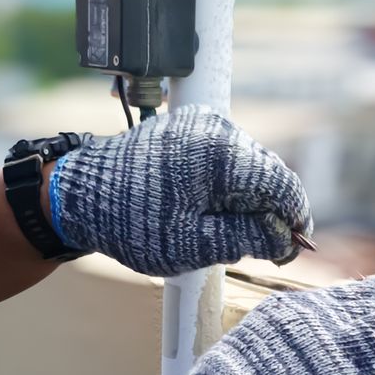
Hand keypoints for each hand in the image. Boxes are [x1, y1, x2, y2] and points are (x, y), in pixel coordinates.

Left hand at [48, 106, 309, 276]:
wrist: (79, 194)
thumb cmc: (132, 221)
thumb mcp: (194, 243)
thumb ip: (248, 238)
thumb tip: (286, 240)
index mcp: (222, 155)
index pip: (282, 185)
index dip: (296, 219)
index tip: (294, 247)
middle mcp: (217, 129)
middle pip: (268, 174)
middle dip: (270, 211)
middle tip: (261, 249)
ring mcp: (202, 125)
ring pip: (248, 167)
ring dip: (247, 200)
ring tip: (225, 233)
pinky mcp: (188, 129)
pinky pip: (225, 159)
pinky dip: (227, 186)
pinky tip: (210, 212)